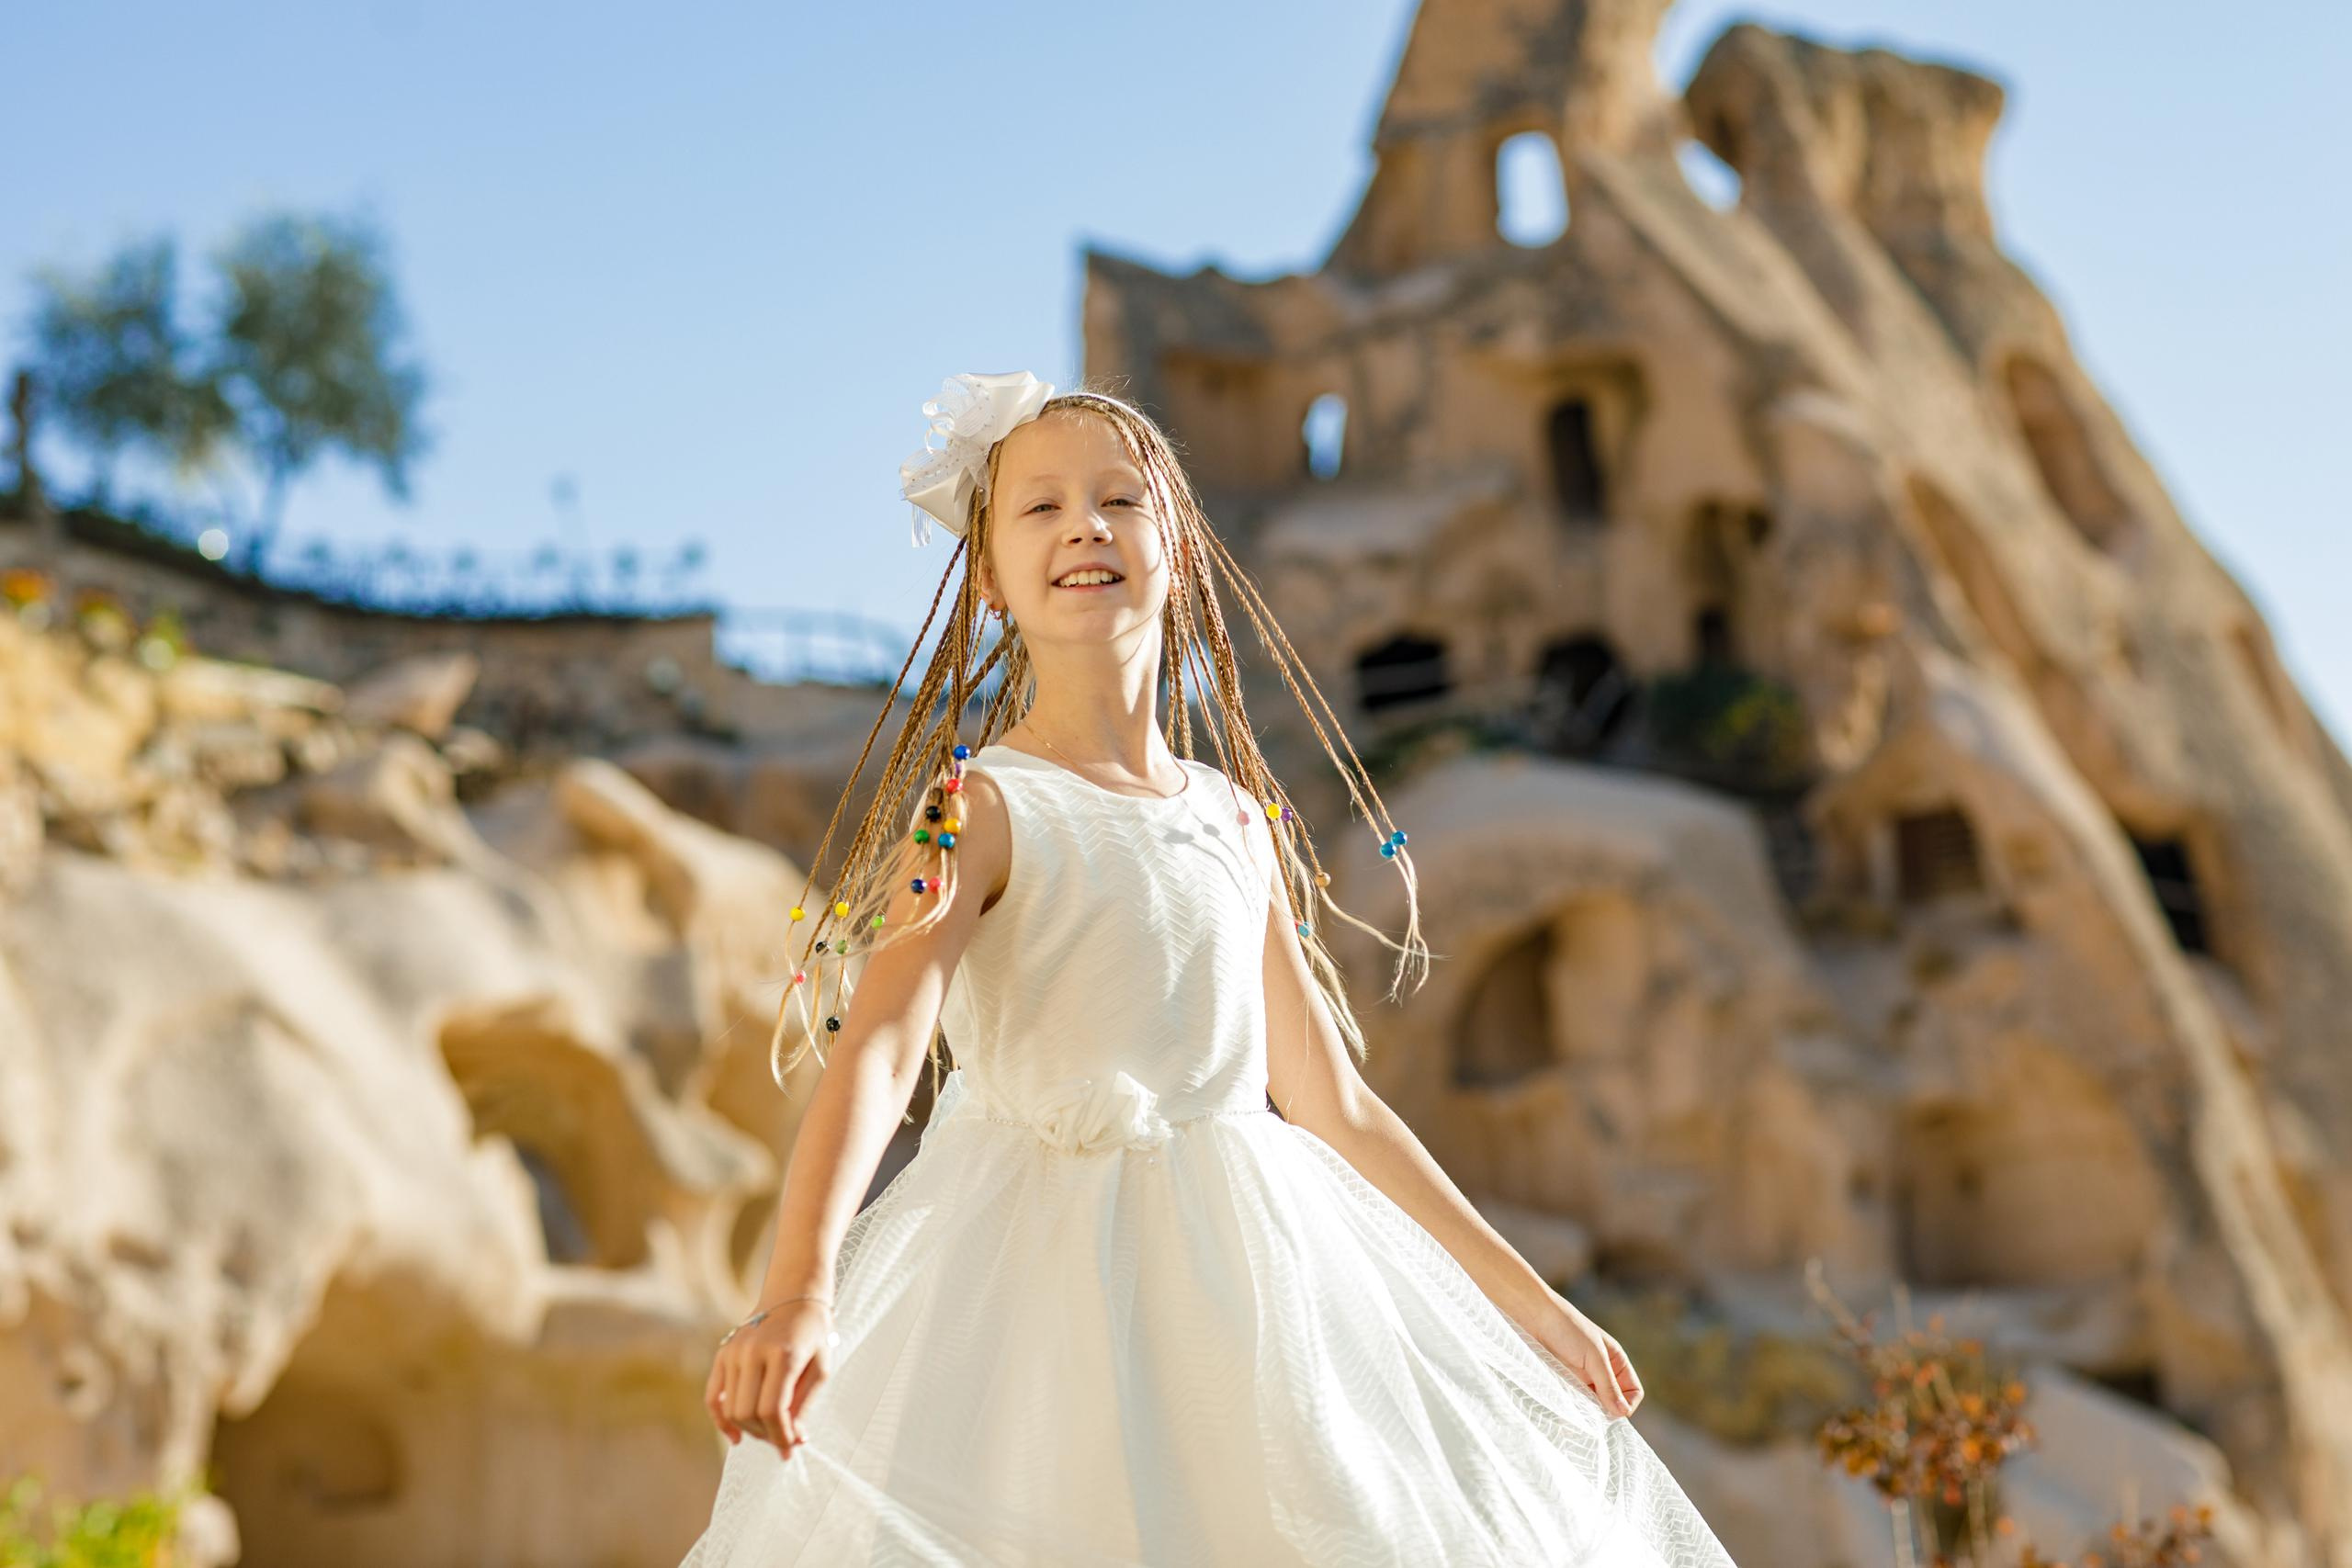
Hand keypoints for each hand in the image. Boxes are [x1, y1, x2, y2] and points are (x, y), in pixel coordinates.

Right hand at [705, 1298, 835, 1454]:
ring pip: (731, 1409)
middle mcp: (752, 1352)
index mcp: (782, 1354)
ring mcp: (733, 1352)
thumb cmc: (812, 1333)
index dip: (780, 1436)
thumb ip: (804, 1404)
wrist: (793, 1295)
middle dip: (766, 1435)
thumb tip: (793, 1440)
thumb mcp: (821, 1367)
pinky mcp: (722, 1354)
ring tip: (769, 1431)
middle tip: (783, 1440)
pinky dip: (721, 1421)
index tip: (790, 1449)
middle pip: (748, 1413)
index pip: (772, 1410)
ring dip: (750, 1430)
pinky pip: (713, 1397)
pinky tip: (736, 1436)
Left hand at [1527, 1291, 1642, 1419]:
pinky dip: (1575, 1408)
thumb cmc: (1568, 1330)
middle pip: (1614, 1402)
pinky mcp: (1565, 1381)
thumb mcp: (1594, 1357)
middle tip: (1594, 1415)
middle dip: (1607, 1411)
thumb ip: (1608, 1385)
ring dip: (1590, 1411)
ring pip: (1594, 1405)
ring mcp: (1583, 1377)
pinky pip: (1576, 1401)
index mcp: (1616, 1361)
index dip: (1627, 1404)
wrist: (1534, 1316)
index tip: (1613, 1413)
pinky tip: (1569, 1407)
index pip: (1633, 1391)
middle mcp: (1602, 1371)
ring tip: (1580, 1410)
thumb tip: (1623, 1413)